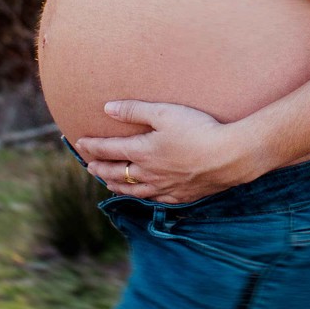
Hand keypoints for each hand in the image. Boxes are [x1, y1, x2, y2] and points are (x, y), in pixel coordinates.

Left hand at [71, 100, 260, 203]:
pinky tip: (142, 195)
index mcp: (142, 152)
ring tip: (107, 184)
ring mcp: (164, 188)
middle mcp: (148, 174)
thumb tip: (107, 108)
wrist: (229, 157)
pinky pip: (153, 199)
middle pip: (116, 174)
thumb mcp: (165, 113)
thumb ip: (135, 111)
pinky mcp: (180, 196)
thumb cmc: (198, 130)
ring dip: (116, 185)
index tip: (80, 143)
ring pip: (132, 190)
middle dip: (100, 168)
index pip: (109, 150)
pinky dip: (140, 196)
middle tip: (89, 166)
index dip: (93, 146)